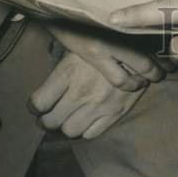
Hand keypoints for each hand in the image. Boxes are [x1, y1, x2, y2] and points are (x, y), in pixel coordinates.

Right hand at [26, 0, 162, 89]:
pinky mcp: (95, 57)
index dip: (171, 43)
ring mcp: (110, 45)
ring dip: (150, 76)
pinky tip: (137, 83)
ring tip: (155, 77)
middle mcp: (124, 30)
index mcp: (132, 13)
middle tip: (170, 68)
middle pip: (154, 51)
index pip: (159, 30)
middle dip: (165, 64)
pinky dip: (131, 84)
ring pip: (139, 68)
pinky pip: (118, 78)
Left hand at [28, 52, 142, 138]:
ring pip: (70, 131)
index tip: (36, 104)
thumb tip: (47, 84)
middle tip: (48, 115)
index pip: (39, 103)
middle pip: (51, 122)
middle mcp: (81, 92)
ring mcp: (99, 105)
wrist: (143, 46)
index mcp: (69, 72)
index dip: (34, 106)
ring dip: (66, 125)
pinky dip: (85, 129)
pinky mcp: (115, 113)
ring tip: (68, 117)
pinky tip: (86, 118)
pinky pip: (91, 133)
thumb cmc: (106, 43)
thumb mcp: (80, 48)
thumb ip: (62, 68)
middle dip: (46, 121)